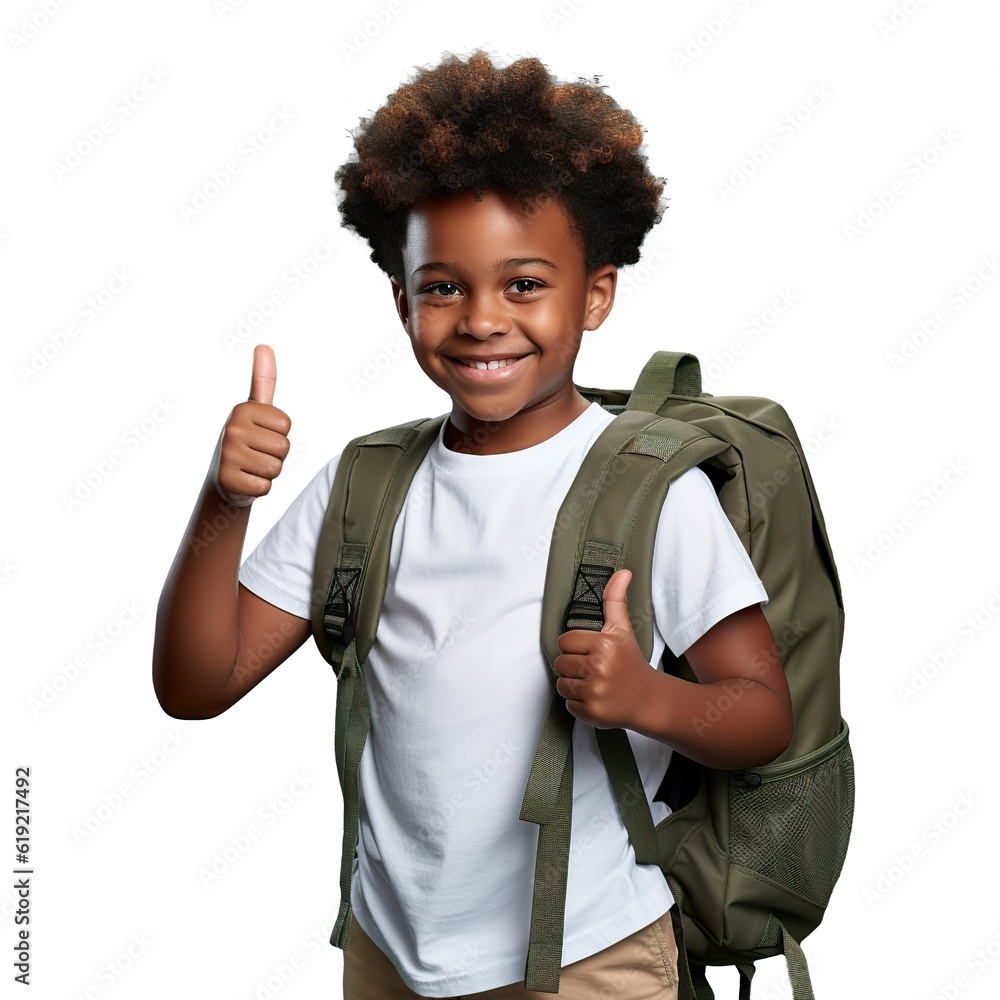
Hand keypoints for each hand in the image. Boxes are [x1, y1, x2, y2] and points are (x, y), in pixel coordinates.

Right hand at [210, 344, 291, 506]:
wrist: (225, 479)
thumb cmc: (247, 441)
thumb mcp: (256, 410)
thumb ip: (263, 380)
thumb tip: (264, 346)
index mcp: (242, 410)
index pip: (286, 426)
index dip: (279, 434)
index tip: (261, 434)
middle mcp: (232, 429)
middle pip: (283, 447)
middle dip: (276, 455)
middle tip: (256, 454)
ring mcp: (228, 455)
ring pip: (275, 467)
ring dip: (268, 472)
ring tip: (252, 466)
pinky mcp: (228, 480)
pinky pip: (265, 487)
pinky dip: (259, 488)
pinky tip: (246, 480)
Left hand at [554, 569, 653, 729]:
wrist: (650, 699)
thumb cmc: (632, 662)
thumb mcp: (623, 629)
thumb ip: (615, 600)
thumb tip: (622, 572)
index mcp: (603, 644)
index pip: (565, 641)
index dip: (576, 646)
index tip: (590, 651)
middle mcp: (598, 668)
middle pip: (560, 663)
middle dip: (573, 665)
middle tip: (592, 667)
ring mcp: (594, 692)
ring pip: (561, 683)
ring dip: (573, 684)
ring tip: (593, 682)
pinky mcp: (591, 712)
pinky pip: (568, 704)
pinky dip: (578, 703)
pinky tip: (595, 697)